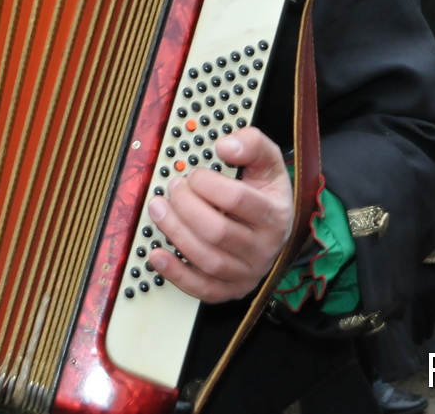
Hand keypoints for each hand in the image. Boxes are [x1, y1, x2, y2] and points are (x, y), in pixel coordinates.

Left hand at [144, 127, 294, 303]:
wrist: (277, 229)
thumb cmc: (266, 195)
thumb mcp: (268, 163)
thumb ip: (252, 144)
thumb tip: (225, 146)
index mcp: (274, 214)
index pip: (236, 199)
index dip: (207, 183)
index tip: (194, 174)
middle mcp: (264, 247)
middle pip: (217, 231)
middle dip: (185, 206)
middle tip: (173, 189)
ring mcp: (248, 272)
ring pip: (207, 259)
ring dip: (175, 232)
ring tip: (157, 209)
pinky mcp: (231, 289)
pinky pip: (202, 289)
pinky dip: (176, 273)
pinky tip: (157, 253)